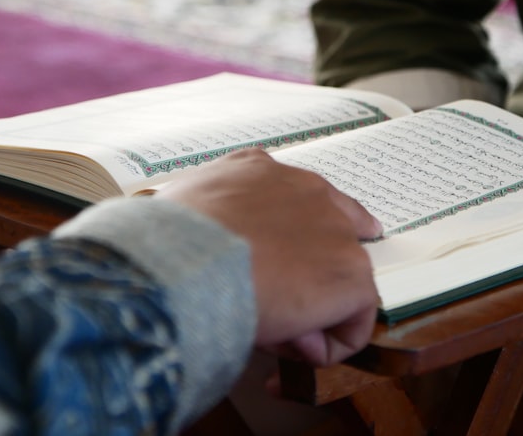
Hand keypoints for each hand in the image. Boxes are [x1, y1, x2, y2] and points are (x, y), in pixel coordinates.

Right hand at [156, 148, 381, 366]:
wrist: (188, 263)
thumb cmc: (167, 242)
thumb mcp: (186, 210)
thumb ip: (214, 222)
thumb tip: (225, 257)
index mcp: (260, 171)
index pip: (296, 200)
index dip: (294, 242)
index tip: (278, 272)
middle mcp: (307, 191)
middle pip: (325, 240)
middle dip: (304, 279)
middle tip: (272, 312)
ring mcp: (335, 231)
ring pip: (337, 282)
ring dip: (313, 314)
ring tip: (276, 335)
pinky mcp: (351, 274)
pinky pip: (355, 320)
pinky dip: (331, 344)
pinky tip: (296, 352)